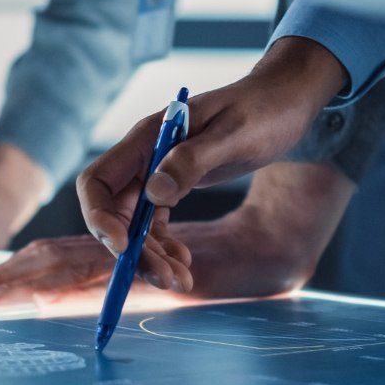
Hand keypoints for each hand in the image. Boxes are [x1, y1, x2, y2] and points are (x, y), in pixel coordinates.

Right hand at [77, 38, 348, 271]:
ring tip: (180, 282)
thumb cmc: (264, 111)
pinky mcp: (176, 185)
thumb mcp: (234, 135)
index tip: (122, 246)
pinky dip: (166, 247)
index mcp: (147, 138)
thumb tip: (154, 193)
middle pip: (116, 212)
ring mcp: (158, 173)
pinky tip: (185, 263)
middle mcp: (145, 157)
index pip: (98, 182)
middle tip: (165, 278)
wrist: (286, 102)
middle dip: (133, 249)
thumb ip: (192, 161)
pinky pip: (157, 224)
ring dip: (152, 255)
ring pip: (137, 224)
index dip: (100, 217)